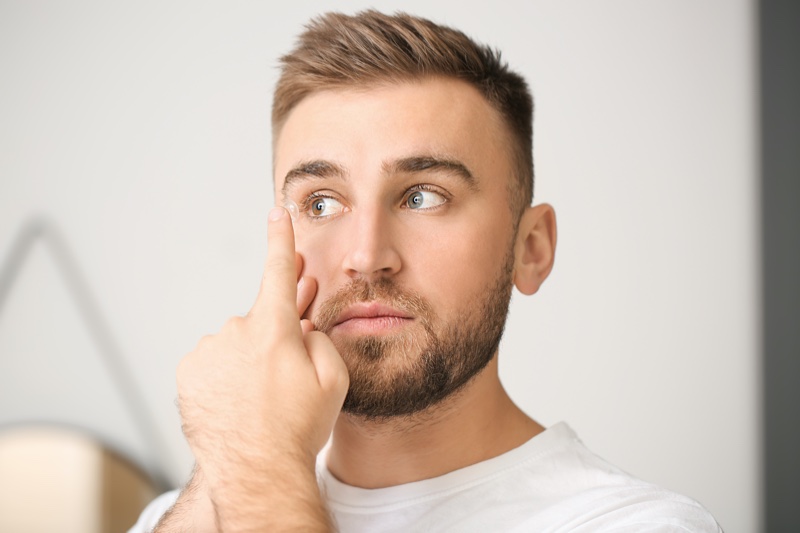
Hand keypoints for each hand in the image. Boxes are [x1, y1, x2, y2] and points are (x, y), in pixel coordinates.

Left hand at [175, 206, 348, 528]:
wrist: (256, 471)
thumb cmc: (298, 427)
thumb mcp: (333, 379)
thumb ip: (320, 339)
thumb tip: (301, 328)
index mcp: (272, 327)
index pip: (277, 270)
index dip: (280, 238)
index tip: (277, 211)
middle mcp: (234, 331)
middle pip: (260, 319)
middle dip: (276, 335)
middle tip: (288, 369)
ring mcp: (207, 352)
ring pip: (236, 342)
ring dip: (249, 358)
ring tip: (263, 397)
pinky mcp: (188, 373)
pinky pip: (213, 361)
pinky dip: (226, 373)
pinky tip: (240, 400)